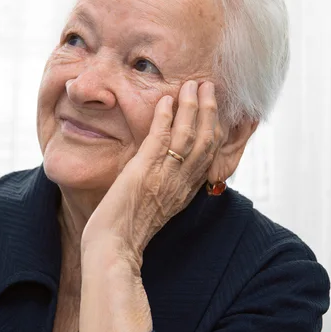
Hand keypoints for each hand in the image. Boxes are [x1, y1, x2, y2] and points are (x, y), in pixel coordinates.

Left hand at [81, 80, 222, 262]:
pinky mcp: (144, 171)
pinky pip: (160, 139)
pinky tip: (166, 100)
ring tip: (193, 85)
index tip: (216, 108)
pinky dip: (165, 117)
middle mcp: (182, 181)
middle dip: (209, 110)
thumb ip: (166, 183)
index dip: (216, 128)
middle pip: (206, 140)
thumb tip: (164, 163)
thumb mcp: (158, 203)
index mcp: (186, 189)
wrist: (114, 246)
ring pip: (188, 136)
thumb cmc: (129, 228)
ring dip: (192, 107)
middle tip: (209, 87)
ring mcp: (164, 175)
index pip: (210, 153)